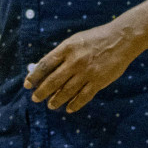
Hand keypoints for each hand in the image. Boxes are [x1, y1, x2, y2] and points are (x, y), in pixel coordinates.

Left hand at [24, 21, 141, 112]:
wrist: (121, 39)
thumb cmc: (95, 39)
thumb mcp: (74, 41)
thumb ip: (61, 54)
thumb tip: (45, 69)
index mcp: (66, 49)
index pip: (45, 64)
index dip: (34, 75)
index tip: (27, 84)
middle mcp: (74, 61)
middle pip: (53, 80)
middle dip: (42, 91)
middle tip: (35, 99)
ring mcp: (87, 72)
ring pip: (67, 91)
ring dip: (57, 100)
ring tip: (50, 105)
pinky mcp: (99, 81)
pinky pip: (84, 96)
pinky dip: (75, 104)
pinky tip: (69, 108)